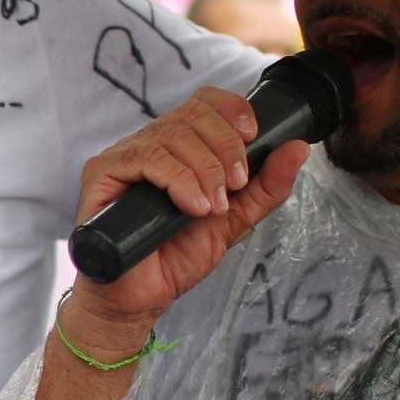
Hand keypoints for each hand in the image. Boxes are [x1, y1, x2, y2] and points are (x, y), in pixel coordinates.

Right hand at [65, 86, 308, 339]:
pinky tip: (192, 207)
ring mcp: (125, 155)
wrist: (139, 297)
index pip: (205, 102)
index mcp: (180, 148)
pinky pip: (147, 158)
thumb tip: (298, 148)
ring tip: (212, 207)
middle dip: (226, 147)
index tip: (253, 137)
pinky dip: (179, 180)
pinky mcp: (101, 172)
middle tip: (236, 186)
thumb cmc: (175, 257)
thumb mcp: (234, 220)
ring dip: (205, 170)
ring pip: (172, 134)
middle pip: (193, 114)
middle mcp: (151, 144)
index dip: (232, 110)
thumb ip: (266, 187)